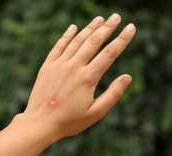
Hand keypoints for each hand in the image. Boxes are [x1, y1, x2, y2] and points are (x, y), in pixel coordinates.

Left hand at [23, 13, 135, 138]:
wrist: (40, 123)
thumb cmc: (69, 121)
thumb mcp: (95, 113)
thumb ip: (113, 94)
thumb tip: (127, 77)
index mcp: (87, 78)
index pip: (109, 53)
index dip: (122, 39)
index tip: (131, 28)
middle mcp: (73, 67)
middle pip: (94, 41)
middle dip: (107, 28)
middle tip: (117, 17)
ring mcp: (59, 65)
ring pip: (77, 41)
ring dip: (89, 28)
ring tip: (100, 18)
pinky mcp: (47, 67)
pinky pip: (58, 46)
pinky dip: (66, 36)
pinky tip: (73, 28)